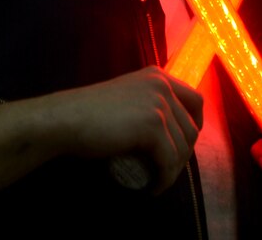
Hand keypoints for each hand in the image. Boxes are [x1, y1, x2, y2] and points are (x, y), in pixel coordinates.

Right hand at [60, 66, 203, 193]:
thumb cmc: (88, 113)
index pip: (195, 101)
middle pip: (191, 126)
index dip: (195, 126)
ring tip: (158, 179)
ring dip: (174, 169)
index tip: (183, 145)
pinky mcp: (152, 125)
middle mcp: (162, 85)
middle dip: (184, 152)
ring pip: (182, 146)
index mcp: (158, 75)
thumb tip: (165, 127)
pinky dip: (165, 177)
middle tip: (166, 169)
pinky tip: (155, 186)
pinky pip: (169, 159)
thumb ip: (143, 100)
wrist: (66, 119)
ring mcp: (158, 104)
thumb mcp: (126, 97)